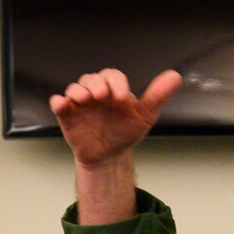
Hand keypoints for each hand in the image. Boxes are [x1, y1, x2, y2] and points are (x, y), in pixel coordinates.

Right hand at [50, 68, 181, 165]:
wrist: (109, 158)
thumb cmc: (125, 133)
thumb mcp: (145, 115)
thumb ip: (157, 96)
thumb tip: (175, 76)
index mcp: (114, 89)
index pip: (113, 77)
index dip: (117, 83)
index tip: (123, 99)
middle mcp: (96, 93)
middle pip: (91, 79)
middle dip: (97, 85)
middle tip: (103, 96)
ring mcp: (81, 104)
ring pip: (75, 88)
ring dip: (78, 91)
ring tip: (85, 99)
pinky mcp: (68, 116)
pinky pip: (59, 103)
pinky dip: (58, 102)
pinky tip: (63, 104)